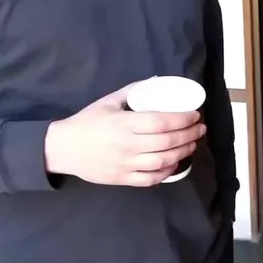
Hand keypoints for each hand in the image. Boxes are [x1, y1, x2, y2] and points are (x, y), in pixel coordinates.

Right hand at [44, 83, 204, 186]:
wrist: (62, 149)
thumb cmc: (86, 122)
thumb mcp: (108, 101)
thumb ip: (132, 92)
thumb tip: (156, 83)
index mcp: (124, 124)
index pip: (161, 122)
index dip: (183, 119)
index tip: (195, 115)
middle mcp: (127, 145)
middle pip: (167, 142)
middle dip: (189, 134)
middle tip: (200, 128)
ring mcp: (125, 164)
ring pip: (163, 161)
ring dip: (183, 152)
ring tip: (192, 143)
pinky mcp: (122, 179)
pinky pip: (150, 179)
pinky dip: (167, 172)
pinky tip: (175, 162)